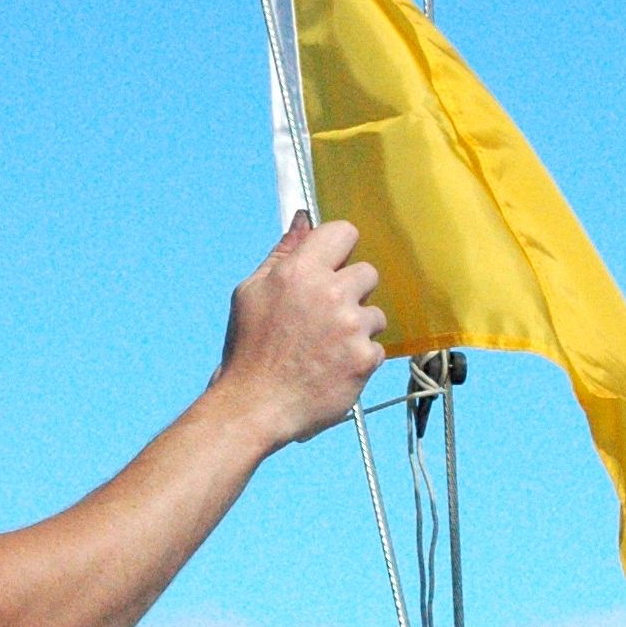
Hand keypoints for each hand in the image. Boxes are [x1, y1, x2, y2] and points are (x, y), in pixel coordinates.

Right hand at [213, 212, 386, 448]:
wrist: (254, 408)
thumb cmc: (249, 351)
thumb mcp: (252, 294)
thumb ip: (283, 254)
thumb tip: (302, 219)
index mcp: (300, 271)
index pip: (344, 232)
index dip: (340, 251)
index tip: (333, 267)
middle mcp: (330, 294)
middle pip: (368, 272)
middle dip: (351, 292)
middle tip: (326, 318)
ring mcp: (351, 327)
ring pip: (375, 313)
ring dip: (358, 329)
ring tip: (327, 349)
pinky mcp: (364, 358)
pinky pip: (376, 348)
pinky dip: (359, 360)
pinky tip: (333, 370)